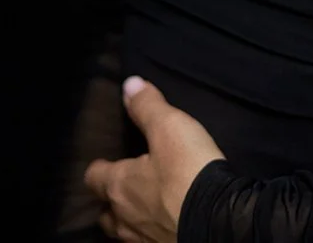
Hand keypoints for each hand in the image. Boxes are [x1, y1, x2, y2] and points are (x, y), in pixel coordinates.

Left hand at [83, 77, 227, 242]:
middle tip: (123, 189)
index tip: (106, 162)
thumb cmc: (188, 171)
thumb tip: (129, 85)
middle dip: (110, 202)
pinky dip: (150, 234)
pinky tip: (164, 226)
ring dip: (128, 221)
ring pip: (123, 233)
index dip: (99, 168)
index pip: (94, 177)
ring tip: (142, 210)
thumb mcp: (170, 127)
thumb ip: (148, 106)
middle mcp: (124, 218)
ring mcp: (143, 240)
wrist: (218, 222)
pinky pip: (146, 242)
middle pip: (105, 214)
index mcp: (120, 185)